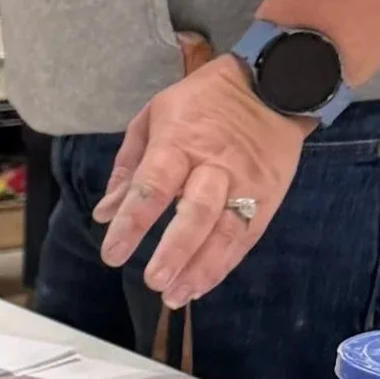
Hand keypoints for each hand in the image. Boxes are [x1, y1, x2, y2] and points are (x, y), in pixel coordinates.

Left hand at [95, 53, 308, 308]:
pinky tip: (200, 285)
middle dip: (175, 250)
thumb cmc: (202, 101)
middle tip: (153, 281)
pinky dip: (224, 264)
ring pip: (227, 230)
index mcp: (180, 142)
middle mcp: (215, 165)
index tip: (112, 253)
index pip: (153, 187)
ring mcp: (247, 182)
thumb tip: (104, 213)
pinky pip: (246, 236)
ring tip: (176, 296)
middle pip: (197, 212)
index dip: (132, 223)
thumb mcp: (154, 117)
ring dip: (201, 268)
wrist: (275, 83)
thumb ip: (128, 167)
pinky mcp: (270, 195)